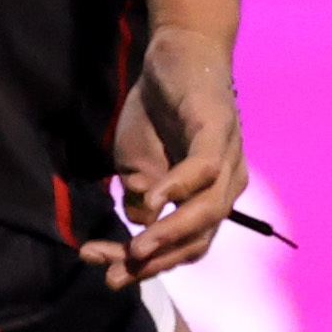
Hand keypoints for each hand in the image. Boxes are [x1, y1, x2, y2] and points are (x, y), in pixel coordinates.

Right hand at [86, 23, 243, 287]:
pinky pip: (204, 168)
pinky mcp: (217, 129)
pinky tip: (153, 199)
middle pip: (198, 239)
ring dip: (171, 233)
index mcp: (210, 198)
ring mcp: (225, 158)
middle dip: (156, 260)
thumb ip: (140, 198)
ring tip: (136, 248)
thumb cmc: (158, 113)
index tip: (106, 274)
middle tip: (113, 271)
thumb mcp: (137, 164)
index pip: (186, 247)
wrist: (175, 56)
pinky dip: (179, 187)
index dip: (150, 266)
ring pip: (208, 211)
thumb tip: (139, 225)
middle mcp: (226, 184)